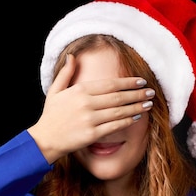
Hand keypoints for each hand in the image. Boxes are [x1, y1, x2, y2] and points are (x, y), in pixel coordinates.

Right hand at [27, 54, 154, 163]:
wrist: (45, 140)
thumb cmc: (51, 115)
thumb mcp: (55, 90)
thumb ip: (66, 73)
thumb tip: (72, 56)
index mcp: (79, 90)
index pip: (110, 84)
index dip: (128, 82)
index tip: (141, 81)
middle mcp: (86, 103)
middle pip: (118, 97)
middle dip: (137, 94)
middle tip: (150, 92)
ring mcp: (89, 119)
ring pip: (119, 111)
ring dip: (136, 107)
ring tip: (148, 104)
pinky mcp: (92, 134)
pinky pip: (114, 126)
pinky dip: (127, 121)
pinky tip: (136, 117)